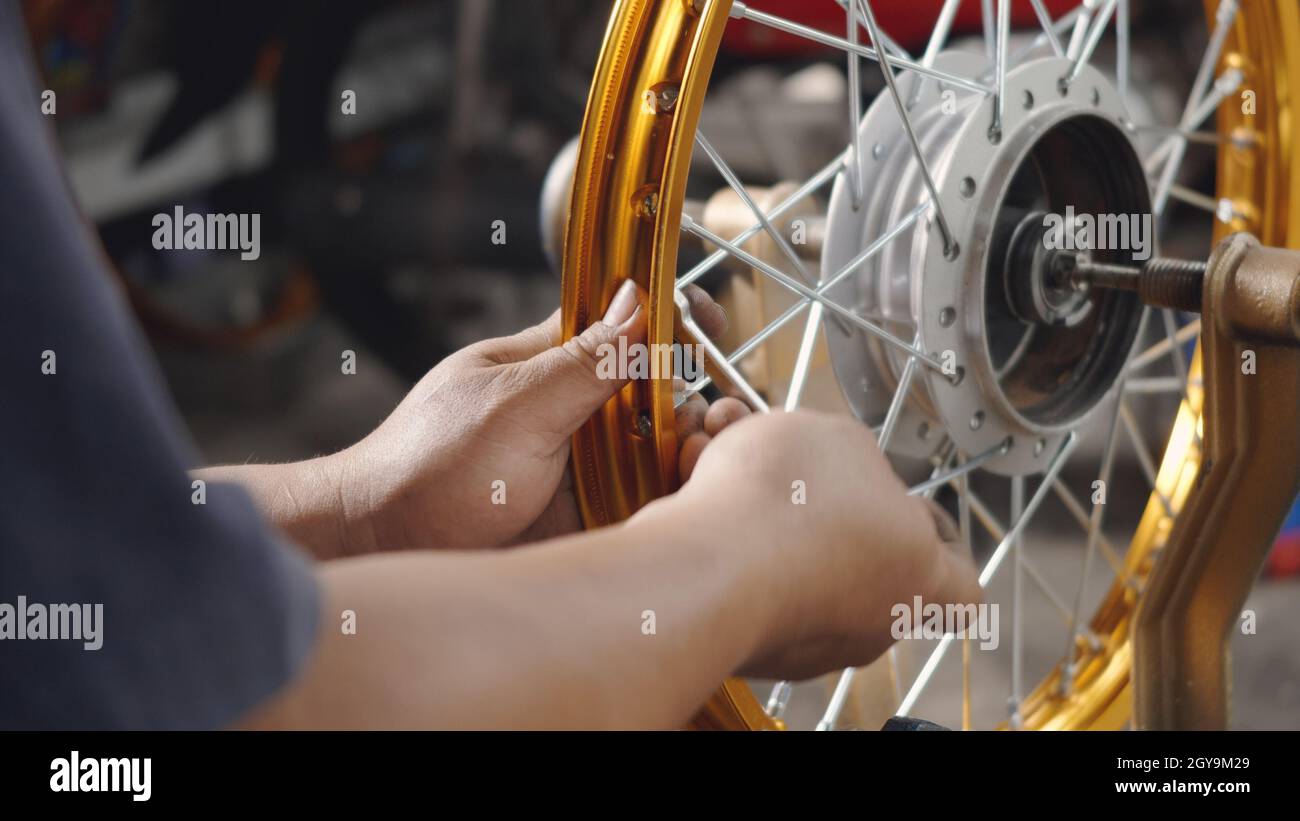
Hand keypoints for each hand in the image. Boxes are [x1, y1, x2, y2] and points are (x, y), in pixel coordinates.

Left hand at [340, 280, 728, 550]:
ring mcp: (580, 465)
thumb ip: (582, 360)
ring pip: (657, 449)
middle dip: (694, 400)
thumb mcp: (514, 404)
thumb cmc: (430, 464)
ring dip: (689, 451)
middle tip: (717, 419)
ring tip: (703, 463)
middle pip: (655, 393)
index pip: (622, 323)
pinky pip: (643, 501)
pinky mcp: (586, 516)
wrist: (389, 546)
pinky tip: (690, 503)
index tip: (713, 321)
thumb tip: (639, 299)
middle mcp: (570, 409)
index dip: (670, 317)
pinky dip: (672, 498)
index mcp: (547, 363)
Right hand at [668, 410, 980, 680]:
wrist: (704, 564)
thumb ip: (854, 459)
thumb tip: (841, 473)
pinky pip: (738, 577)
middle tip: (792, 462)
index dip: (939, 543)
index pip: (963, 588)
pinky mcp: (744, 642)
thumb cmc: (786, 503)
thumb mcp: (839, 439)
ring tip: (725, 452)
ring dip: (760, 508)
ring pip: (788, 563)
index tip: (913, 510)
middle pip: (862, 563)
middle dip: (822, 504)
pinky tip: (696, 486)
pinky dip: (721, 535)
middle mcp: (868, 624)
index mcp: (918, 574)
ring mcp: (803, 643)